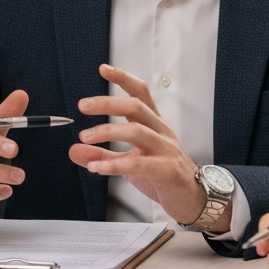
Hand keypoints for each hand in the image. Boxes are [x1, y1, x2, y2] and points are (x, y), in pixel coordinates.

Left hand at [68, 64, 227, 229]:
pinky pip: (138, 164)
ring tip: (85, 137)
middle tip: (83, 105)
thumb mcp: (129, 162)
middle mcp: (161, 131)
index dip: (123, 78)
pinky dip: (113, 165)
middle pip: (135, 107)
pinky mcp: (167, 170)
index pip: (140, 93)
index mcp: (154, 124)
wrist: (193, 199)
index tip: (103, 69)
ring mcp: (166, 150)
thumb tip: (75, 149)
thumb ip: (103, 154)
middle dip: (108, 103)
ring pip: (137, 131)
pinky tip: (96, 167)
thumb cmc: (164, 176)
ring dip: (107, 131)